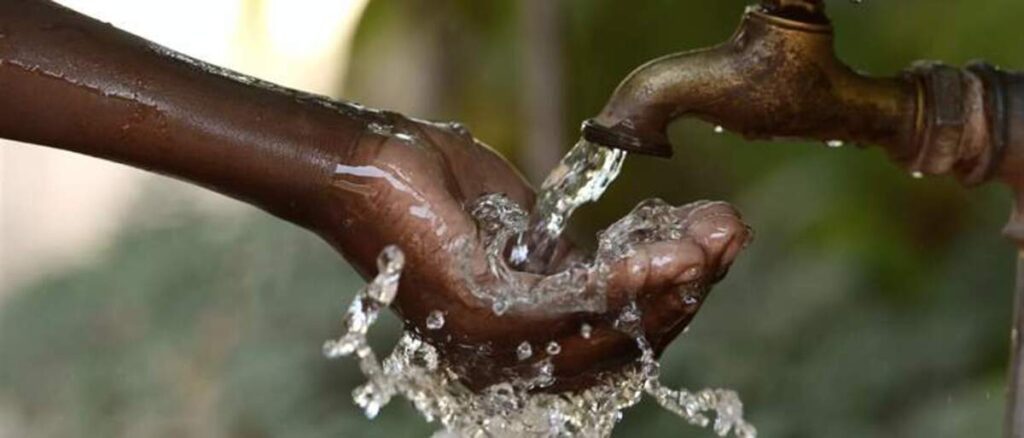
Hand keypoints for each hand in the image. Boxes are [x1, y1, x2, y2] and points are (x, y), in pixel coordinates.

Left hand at [313, 112, 751, 390]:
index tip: (714, 247)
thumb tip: (632, 267)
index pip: (615, 343)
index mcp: (517, 352)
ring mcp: (492, 347)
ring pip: (607, 331)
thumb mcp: (525, 240)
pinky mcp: (483, 312)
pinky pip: (574, 305)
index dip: (673, 301)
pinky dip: (630, 279)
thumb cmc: (441, 196)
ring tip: (714, 240)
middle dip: (686, 293)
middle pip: (623, 347)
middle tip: (730, 237)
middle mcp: (507, 366)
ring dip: (671, 283)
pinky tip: (671, 250)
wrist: (372, 165)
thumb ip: (573, 266)